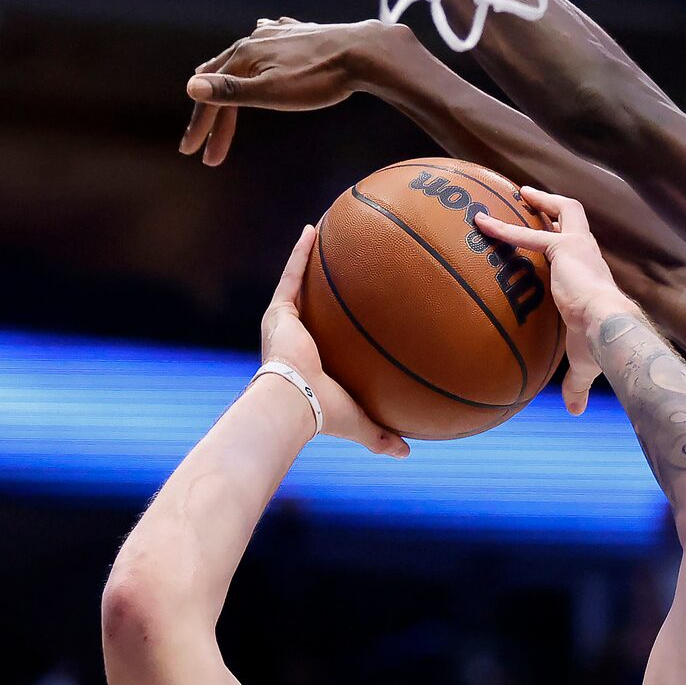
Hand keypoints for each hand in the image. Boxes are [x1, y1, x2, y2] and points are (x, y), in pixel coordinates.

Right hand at [182, 17, 418, 166]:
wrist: (362, 52)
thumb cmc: (318, 79)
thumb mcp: (271, 92)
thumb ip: (231, 91)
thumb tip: (191, 87)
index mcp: (243, 56)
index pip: (213, 96)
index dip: (201, 126)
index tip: (193, 153)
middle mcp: (254, 39)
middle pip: (223, 78)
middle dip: (214, 114)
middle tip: (210, 148)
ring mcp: (276, 34)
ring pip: (241, 56)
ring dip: (227, 79)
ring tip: (216, 91)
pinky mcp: (298, 34)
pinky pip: (267, 38)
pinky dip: (255, 50)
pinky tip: (260, 38)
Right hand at [262, 228, 408, 457]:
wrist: (295, 402)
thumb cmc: (324, 415)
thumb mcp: (360, 423)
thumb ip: (381, 436)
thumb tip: (407, 454)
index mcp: (313, 364)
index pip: (327, 340)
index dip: (338, 327)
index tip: (354, 313)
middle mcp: (297, 340)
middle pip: (313, 307)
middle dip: (324, 289)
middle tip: (343, 268)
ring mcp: (285, 324)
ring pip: (299, 285)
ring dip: (309, 261)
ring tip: (324, 235)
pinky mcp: (278, 312)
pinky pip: (292, 274)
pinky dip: (301, 253)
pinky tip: (313, 230)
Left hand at [475, 190, 625, 413]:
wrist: (610, 329)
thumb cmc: (601, 346)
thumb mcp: (585, 364)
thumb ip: (576, 383)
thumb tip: (575, 412)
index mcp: (592, 276)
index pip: (579, 252)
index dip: (564, 243)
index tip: (551, 240)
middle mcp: (589, 255)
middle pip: (576, 220)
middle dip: (554, 206)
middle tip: (531, 198)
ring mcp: (579, 248)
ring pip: (565, 210)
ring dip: (541, 200)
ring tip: (519, 192)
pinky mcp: (565, 248)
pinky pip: (529, 233)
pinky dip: (504, 227)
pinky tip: (482, 223)